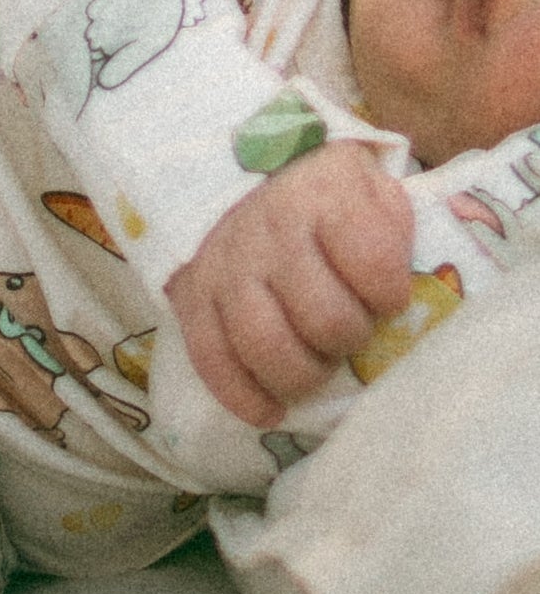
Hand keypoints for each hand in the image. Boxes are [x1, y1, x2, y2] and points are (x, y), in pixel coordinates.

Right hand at [163, 141, 412, 426]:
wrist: (235, 182)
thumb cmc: (322, 198)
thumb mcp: (371, 188)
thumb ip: (393, 228)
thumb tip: (404, 293)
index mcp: (322, 197)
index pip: (371, 262)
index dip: (388, 294)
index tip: (389, 299)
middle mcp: (268, 233)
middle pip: (323, 318)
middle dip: (347, 340)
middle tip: (349, 336)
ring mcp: (225, 268)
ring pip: (266, 346)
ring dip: (302, 374)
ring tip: (316, 368)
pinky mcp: (190, 299)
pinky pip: (212, 360)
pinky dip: (243, 397)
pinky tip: (270, 411)